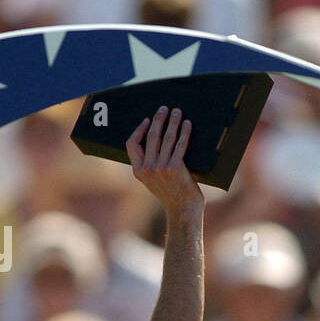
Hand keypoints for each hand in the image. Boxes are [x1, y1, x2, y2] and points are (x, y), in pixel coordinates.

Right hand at [127, 106, 204, 220]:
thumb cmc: (172, 195)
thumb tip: (157, 142)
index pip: (131, 144)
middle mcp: (147, 168)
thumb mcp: (153, 182)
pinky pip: (180, 145)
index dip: (139, 129)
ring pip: (166, 137)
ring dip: (172, 121)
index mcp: (138, 171)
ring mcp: (161, 168)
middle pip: (151, 136)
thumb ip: (150, 166)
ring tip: (177, 112)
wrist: (183, 211)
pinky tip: (187, 125)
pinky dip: (184, 132)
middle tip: (165, 109)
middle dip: (158, 119)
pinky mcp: (175, 168)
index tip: (148, 120)